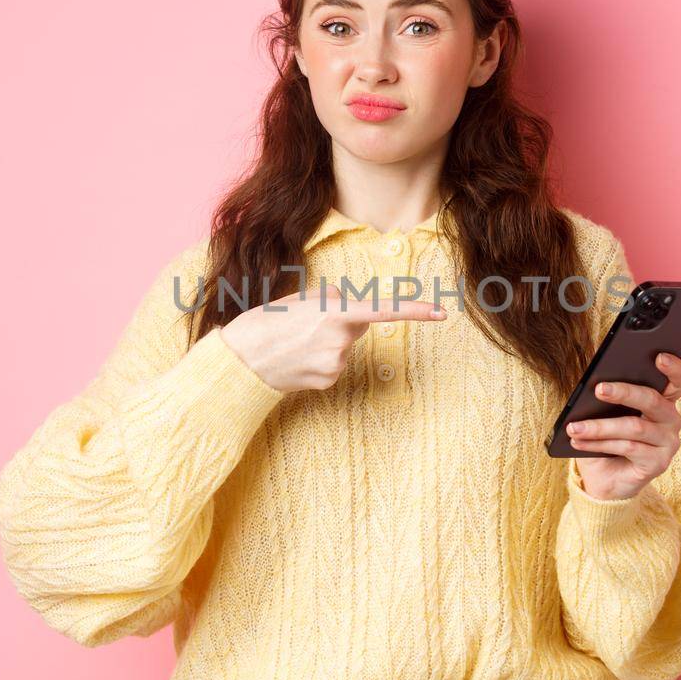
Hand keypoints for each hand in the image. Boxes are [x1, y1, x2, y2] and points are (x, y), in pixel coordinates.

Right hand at [220, 285, 446, 393]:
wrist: (239, 361)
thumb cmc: (266, 321)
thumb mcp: (299, 298)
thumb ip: (332, 299)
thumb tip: (351, 308)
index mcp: (334, 312)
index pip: (383, 310)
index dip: (415, 310)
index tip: (441, 312)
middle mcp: (341, 341)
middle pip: (358, 324)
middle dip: (341, 319)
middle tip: (305, 321)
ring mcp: (336, 365)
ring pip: (344, 346)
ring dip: (328, 340)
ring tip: (296, 340)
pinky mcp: (328, 381)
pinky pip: (334, 364)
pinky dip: (320, 358)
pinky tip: (298, 359)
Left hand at [567, 352, 680, 499]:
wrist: (604, 478)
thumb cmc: (606, 438)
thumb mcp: (606, 412)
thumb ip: (610, 395)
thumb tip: (598, 381)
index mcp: (663, 400)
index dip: (675, 368)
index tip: (658, 357)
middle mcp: (671, 419)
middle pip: (653, 400)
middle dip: (624, 392)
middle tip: (599, 389)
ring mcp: (668, 442)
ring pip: (634, 427)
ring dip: (600, 426)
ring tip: (574, 427)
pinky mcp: (659, 463)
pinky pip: (628, 448)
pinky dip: (599, 443)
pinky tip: (579, 441)